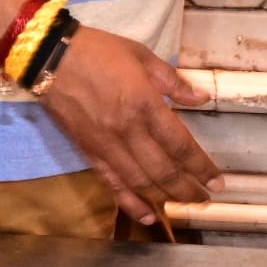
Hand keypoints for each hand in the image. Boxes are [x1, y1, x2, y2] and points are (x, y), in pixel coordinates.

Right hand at [38, 26, 223, 225]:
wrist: (48, 56)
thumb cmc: (97, 50)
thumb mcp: (140, 55)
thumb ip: (172, 80)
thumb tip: (202, 98)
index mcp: (144, 105)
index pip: (180, 145)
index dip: (201, 167)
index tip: (217, 181)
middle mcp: (128, 131)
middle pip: (164, 171)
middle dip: (189, 189)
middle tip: (206, 198)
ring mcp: (106, 145)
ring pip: (141, 182)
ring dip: (165, 198)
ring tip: (184, 205)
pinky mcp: (88, 152)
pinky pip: (112, 184)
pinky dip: (131, 203)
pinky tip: (149, 216)